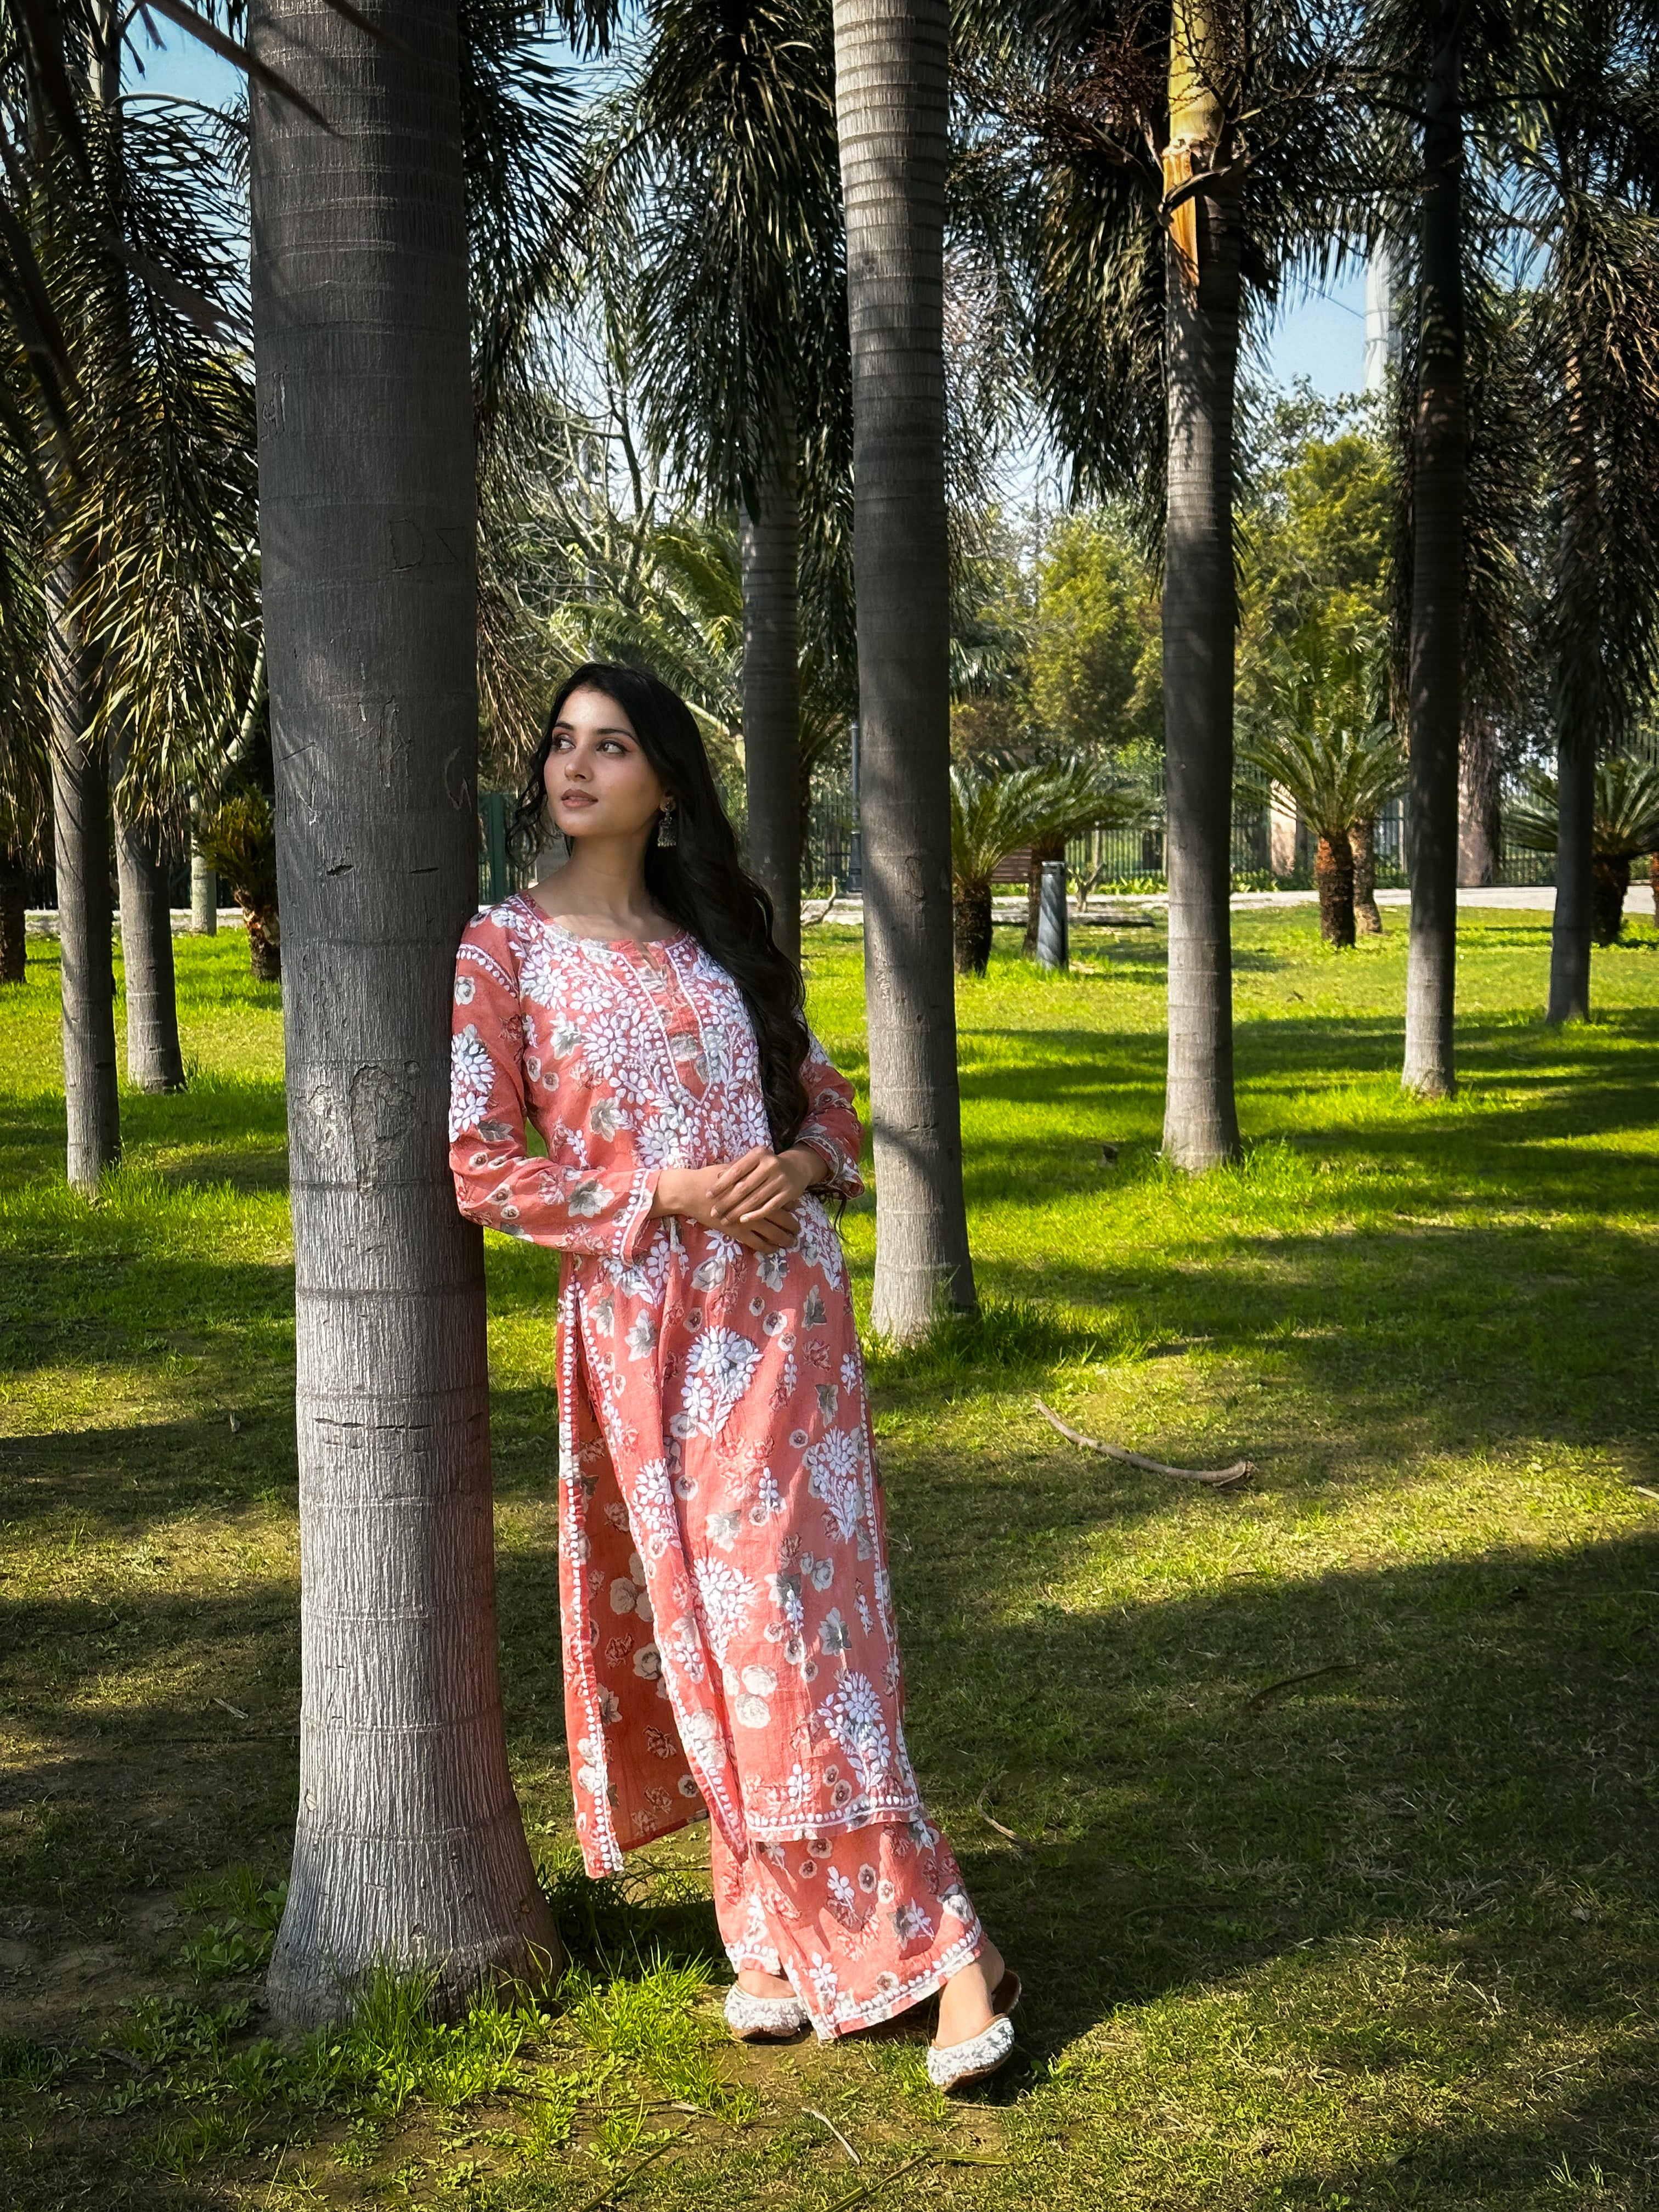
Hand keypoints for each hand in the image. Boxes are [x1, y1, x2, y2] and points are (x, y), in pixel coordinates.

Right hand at [651, 1162, 797, 1251]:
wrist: (691, 1192)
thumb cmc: (710, 1177)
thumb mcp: (732, 1169)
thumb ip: (749, 1172)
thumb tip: (764, 1172)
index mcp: (756, 1190)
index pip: (779, 1199)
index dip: (791, 1206)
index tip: (797, 1209)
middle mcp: (755, 1206)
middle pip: (781, 1219)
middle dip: (792, 1226)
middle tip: (798, 1231)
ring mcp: (746, 1220)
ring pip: (772, 1233)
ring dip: (783, 1239)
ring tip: (790, 1242)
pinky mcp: (736, 1232)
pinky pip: (756, 1243)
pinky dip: (767, 1247)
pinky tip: (773, 1250)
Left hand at [709, 1145, 822, 1230]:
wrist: (797, 1168)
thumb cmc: (767, 1165)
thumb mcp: (753, 1161)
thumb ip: (736, 1167)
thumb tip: (717, 1176)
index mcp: (759, 1154)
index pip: (736, 1171)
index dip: (721, 1184)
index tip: (708, 1195)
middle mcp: (771, 1164)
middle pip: (744, 1187)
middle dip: (727, 1202)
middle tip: (714, 1213)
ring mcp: (781, 1179)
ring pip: (755, 1199)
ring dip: (738, 1211)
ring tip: (725, 1220)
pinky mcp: (789, 1193)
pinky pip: (769, 1207)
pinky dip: (755, 1215)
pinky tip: (743, 1220)